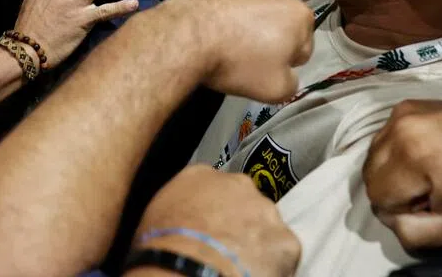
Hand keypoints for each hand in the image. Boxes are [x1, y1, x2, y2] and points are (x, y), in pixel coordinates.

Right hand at [137, 165, 300, 276]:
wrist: (184, 268)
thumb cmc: (159, 246)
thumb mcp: (157, 212)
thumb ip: (179, 206)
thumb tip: (183, 220)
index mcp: (200, 174)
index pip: (214, 186)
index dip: (214, 210)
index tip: (209, 227)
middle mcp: (237, 184)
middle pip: (245, 202)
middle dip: (240, 222)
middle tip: (227, 248)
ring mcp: (264, 210)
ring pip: (267, 227)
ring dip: (258, 243)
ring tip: (241, 265)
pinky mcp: (285, 240)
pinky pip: (283, 253)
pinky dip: (275, 265)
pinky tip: (254, 274)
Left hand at [144, 0, 312, 99]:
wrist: (185, 36)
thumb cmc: (237, 63)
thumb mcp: (275, 90)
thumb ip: (292, 83)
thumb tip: (287, 74)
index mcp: (300, 16)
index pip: (303, 48)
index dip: (285, 63)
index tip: (264, 69)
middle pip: (281, 23)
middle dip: (270, 37)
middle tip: (245, 55)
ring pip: (257, 7)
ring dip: (249, 20)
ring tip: (225, 39)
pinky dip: (226, 7)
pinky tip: (211, 23)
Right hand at [364, 100, 441, 248]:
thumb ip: (413, 233)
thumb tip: (391, 218)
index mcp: (411, 152)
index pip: (377, 195)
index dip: (403, 210)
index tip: (435, 206)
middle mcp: (401, 123)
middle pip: (371, 172)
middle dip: (395, 189)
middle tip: (432, 192)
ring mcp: (406, 110)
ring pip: (376, 153)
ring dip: (395, 170)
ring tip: (433, 174)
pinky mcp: (412, 104)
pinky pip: (387, 136)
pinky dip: (400, 151)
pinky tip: (430, 156)